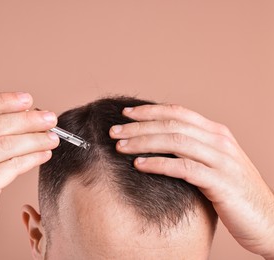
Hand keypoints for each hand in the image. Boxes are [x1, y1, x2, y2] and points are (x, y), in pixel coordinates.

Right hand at [0, 92, 58, 258]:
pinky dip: (32, 158)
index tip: (27, 100)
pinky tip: (43, 155)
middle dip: (27, 119)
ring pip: (5, 144)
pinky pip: (12, 166)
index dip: (3, 101)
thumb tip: (16, 117)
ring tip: (52, 137)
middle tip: (49, 118)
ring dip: (35, 139)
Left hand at [109, 104, 273, 258]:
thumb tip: (157, 142)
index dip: (150, 110)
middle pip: (172, 125)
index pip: (178, 112)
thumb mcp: (214, 163)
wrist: (268, 219)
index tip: (126, 113)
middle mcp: (220, 141)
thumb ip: (192, 149)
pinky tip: (139, 165)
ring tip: (120, 147)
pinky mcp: (221, 182)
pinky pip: (183, 168)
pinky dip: (159, 164)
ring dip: (144, 142)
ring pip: (175, 142)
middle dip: (139, 126)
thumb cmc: (233, 192)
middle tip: (114, 131)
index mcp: (216, 133)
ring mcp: (222, 160)